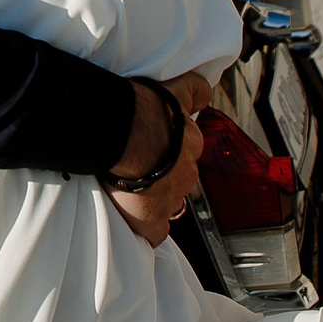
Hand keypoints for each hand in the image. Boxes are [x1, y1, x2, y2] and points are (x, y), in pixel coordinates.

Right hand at [106, 72, 213, 247]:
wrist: (117, 132)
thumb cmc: (138, 110)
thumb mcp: (174, 89)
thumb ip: (195, 90)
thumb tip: (205, 94)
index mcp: (191, 144)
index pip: (187, 152)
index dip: (169, 152)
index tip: (154, 150)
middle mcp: (186, 173)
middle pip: (177, 179)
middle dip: (161, 176)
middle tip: (137, 167)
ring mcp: (170, 199)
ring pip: (167, 204)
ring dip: (151, 198)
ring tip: (129, 187)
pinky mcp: (152, 220)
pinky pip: (155, 232)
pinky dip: (145, 227)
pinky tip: (132, 215)